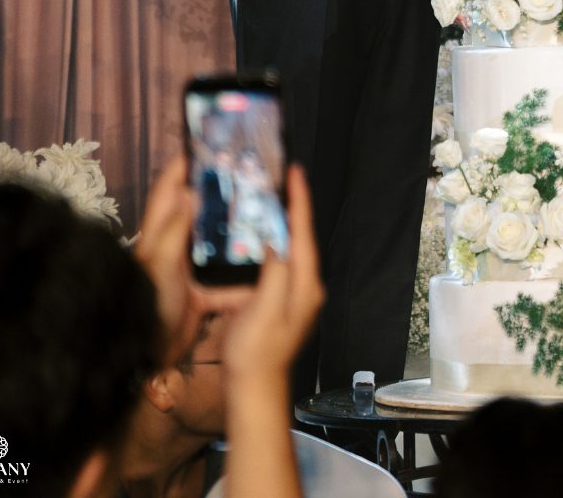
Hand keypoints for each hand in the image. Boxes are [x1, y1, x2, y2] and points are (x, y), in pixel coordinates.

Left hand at [134, 157, 247, 364]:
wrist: (141, 354)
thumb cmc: (144, 303)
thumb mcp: (159, 263)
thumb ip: (176, 228)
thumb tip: (191, 190)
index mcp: (160, 232)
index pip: (170, 186)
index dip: (185, 162)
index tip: (208, 142)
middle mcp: (175, 246)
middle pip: (199, 211)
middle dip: (222, 196)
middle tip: (250, 179)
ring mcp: (188, 271)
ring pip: (217, 246)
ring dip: (238, 238)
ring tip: (266, 221)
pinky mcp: (200, 295)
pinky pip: (226, 284)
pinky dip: (243, 282)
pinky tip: (265, 277)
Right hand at [224, 165, 323, 384]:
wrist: (254, 389)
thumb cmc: (255, 353)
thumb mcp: (262, 310)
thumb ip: (274, 274)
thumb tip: (276, 240)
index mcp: (305, 286)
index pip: (304, 234)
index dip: (300, 201)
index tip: (296, 173)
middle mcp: (307, 287)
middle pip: (303, 237)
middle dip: (295, 206)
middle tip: (283, 177)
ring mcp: (298, 295)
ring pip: (295, 247)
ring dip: (286, 222)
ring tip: (274, 196)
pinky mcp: (286, 301)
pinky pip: (286, 260)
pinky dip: (278, 241)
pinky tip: (265, 234)